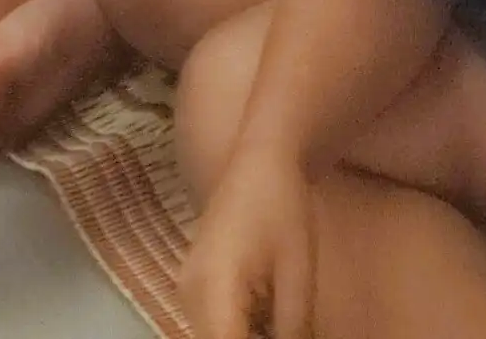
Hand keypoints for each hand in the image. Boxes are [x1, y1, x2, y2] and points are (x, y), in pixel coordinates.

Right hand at [178, 145, 319, 338]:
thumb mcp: (299, 281)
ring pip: (212, 336)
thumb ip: (291, 335)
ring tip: (280, 325)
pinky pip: (213, 326)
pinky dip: (239, 330)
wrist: (259, 163)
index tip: (282, 337)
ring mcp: (187, 289)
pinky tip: (268, 323)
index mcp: (211, 287)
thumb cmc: (283, 213)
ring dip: (244, 336)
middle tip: (286, 330)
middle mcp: (188, 292)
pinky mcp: (195, 287)